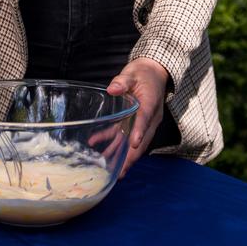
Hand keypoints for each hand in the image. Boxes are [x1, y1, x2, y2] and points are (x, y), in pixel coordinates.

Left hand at [106, 58, 168, 177]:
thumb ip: (123, 81)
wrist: (152, 73)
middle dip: (131, 157)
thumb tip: (113, 88)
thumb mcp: (133, 73)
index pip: (145, 120)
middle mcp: (148, 118)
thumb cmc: (143, 73)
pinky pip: (121, 134)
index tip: (134, 144)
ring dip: (120, 155)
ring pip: (130, 142)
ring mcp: (140, 122)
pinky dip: (109, 139)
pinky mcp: (132, 121)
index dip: (139, 132)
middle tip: (121, 172)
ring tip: (109, 169)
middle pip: (140, 140)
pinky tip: (94, 142)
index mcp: (150, 105)